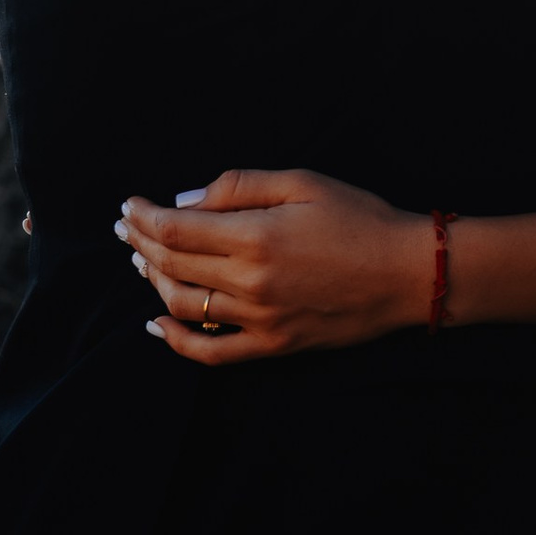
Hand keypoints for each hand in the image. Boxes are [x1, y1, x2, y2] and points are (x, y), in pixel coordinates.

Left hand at [117, 168, 429, 361]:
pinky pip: (211, 351)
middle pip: (171, 264)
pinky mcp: (274, 344)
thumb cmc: (361, 219)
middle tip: (126, 228)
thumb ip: (239, 187)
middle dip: (140, 243)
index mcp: (255, 236)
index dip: (143, 217)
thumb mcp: (303, 183)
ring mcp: (260, 319)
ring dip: (152, 281)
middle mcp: (250, 282)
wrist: (409, 273)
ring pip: (181, 305)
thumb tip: (185, 201)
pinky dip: (175, 342)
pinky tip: (155, 326)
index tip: (130, 206)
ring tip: (144, 262)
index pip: (174, 229)